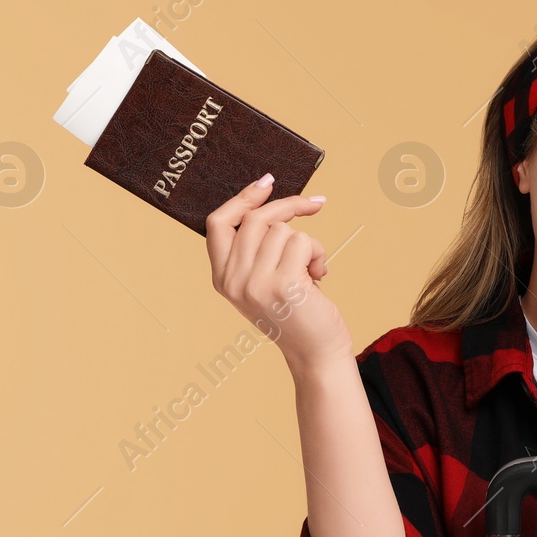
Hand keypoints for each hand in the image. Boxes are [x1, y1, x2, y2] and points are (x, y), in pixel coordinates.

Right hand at [206, 174, 351, 369]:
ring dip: (307, 242)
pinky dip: (318, 253)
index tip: (267, 182)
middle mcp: (233, 280)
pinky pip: (302, 241)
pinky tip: (319, 276)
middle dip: (290, 207)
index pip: (217, 224)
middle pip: (256, 219)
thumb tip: (271, 201)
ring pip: (282, 229)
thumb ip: (256, 251)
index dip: (242, 198)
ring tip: (312, 269)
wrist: (316, 353)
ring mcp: (256, 283)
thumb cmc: (296, 313)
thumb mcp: (263, 282)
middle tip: (315, 205)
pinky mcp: (284, 284)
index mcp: (221, 278)